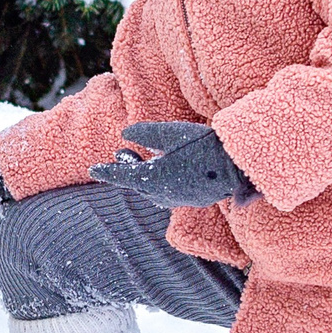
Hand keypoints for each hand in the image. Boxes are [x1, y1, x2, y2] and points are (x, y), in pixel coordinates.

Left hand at [87, 120, 258, 210]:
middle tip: (121, 153)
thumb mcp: (172, 132)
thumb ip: (146, 132)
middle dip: (126, 170)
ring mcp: (179, 200)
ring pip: (152, 191)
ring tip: (142, 158)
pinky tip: (166, 169)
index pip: (123, 176)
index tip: (93, 169)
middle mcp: (164, 194)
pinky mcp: (193, 200)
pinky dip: (160, 181)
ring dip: (144, 177)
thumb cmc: (203, 144)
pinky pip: (168, 193)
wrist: (238, 165)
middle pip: (137, 184)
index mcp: (154, 178)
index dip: (107, 171)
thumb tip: (125, 133)